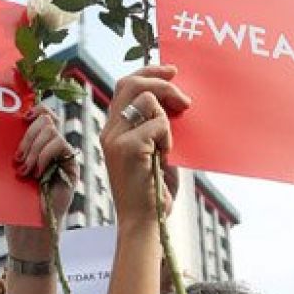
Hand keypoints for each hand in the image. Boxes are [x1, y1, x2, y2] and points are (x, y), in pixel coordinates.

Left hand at [6, 105, 78, 259]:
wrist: (27, 232)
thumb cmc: (14, 204)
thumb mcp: (7, 171)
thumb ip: (12, 149)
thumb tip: (2, 123)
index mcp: (37, 145)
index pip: (42, 114)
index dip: (34, 109)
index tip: (20, 118)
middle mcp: (52, 148)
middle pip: (47, 118)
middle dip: (28, 135)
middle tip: (18, 159)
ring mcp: (63, 157)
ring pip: (52, 130)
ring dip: (34, 148)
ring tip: (26, 170)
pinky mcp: (71, 168)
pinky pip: (61, 145)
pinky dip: (45, 155)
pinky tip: (38, 172)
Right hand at [99, 64, 189, 226]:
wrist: (143, 221)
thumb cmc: (152, 190)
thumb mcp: (153, 151)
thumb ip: (155, 126)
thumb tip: (173, 98)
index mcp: (112, 130)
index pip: (125, 86)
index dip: (148, 72)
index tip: (171, 71)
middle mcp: (109, 131)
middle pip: (131, 83)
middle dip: (161, 82)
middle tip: (184, 100)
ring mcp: (115, 138)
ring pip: (147, 100)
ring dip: (166, 119)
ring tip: (167, 146)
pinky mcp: (127, 148)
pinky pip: (158, 124)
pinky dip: (168, 138)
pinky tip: (164, 157)